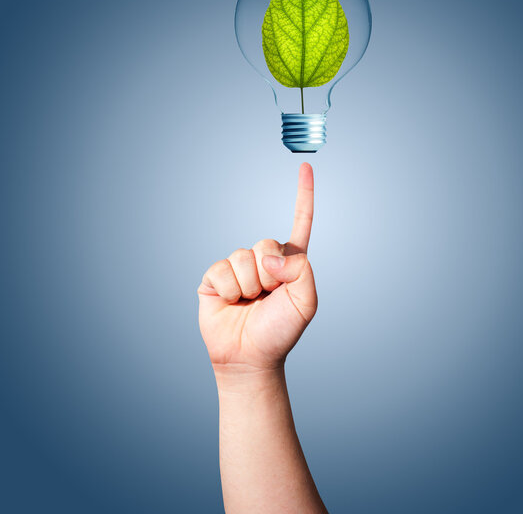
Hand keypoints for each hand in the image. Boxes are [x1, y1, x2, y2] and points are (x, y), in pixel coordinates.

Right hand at [198, 163, 316, 375]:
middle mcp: (264, 260)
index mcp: (290, 262)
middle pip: (265, 243)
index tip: (306, 166)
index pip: (299, 222)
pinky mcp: (215, 277)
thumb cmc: (281, 332)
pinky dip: (228, 289)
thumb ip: (301, 271)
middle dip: (268, 274)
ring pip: (242, 258)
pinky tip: (230, 302)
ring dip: (248, 286)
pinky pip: (221, 270)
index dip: (304, 195)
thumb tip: (269, 257)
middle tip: (267, 297)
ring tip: (249, 303)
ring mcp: (238, 267)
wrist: (250, 357)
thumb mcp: (306, 302)